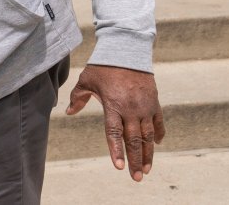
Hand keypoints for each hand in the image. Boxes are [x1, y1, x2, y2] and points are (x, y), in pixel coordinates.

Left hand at [65, 64, 165, 181]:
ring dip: (148, 154)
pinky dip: (158, 134)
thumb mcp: (86, 80)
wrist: (127, 50)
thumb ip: (78, 97)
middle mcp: (130, 109)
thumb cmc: (103, 66)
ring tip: (146, 169)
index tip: (119, 167)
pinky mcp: (154, 102)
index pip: (114, 133)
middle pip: (133, 140)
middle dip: (135, 161)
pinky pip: (158, 122)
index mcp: (113, 105)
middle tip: (137, 178)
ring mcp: (144, 106)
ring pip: (148, 136)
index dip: (116, 151)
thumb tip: (69, 111)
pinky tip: (157, 145)